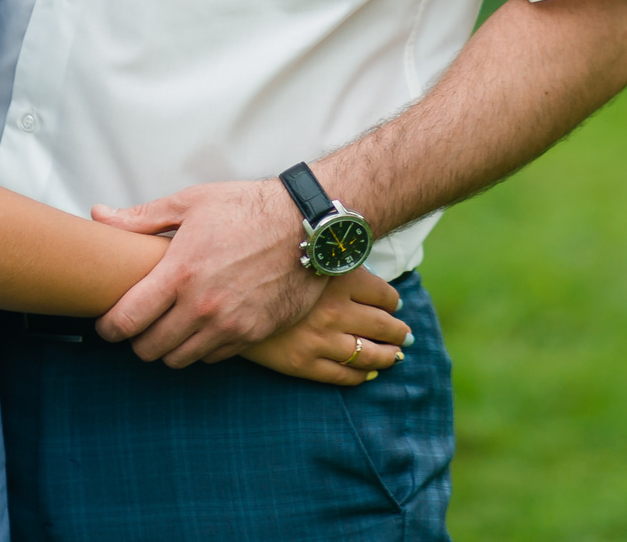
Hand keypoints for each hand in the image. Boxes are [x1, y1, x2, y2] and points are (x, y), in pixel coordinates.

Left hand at [90, 178, 320, 365]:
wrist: (306, 226)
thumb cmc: (247, 208)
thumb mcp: (191, 203)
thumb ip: (141, 218)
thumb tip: (99, 216)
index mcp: (180, 273)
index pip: (127, 320)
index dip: (109, 328)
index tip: (106, 325)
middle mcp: (202, 306)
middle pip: (149, 349)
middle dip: (136, 340)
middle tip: (138, 325)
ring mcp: (229, 325)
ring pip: (179, 359)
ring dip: (168, 348)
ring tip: (168, 327)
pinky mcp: (252, 335)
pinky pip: (212, 357)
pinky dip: (200, 348)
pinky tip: (201, 326)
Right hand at [240, 268, 410, 387]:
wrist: (222, 293)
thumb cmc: (265, 265)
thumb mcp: (306, 251)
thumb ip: (336, 255)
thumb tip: (360, 258)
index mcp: (340, 278)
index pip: (385, 295)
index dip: (393, 302)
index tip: (394, 305)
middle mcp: (335, 309)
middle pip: (384, 326)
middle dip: (398, 332)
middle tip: (404, 335)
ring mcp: (320, 339)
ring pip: (369, 354)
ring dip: (388, 356)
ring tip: (396, 355)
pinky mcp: (302, 363)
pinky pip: (343, 376)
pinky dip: (361, 376)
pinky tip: (368, 373)